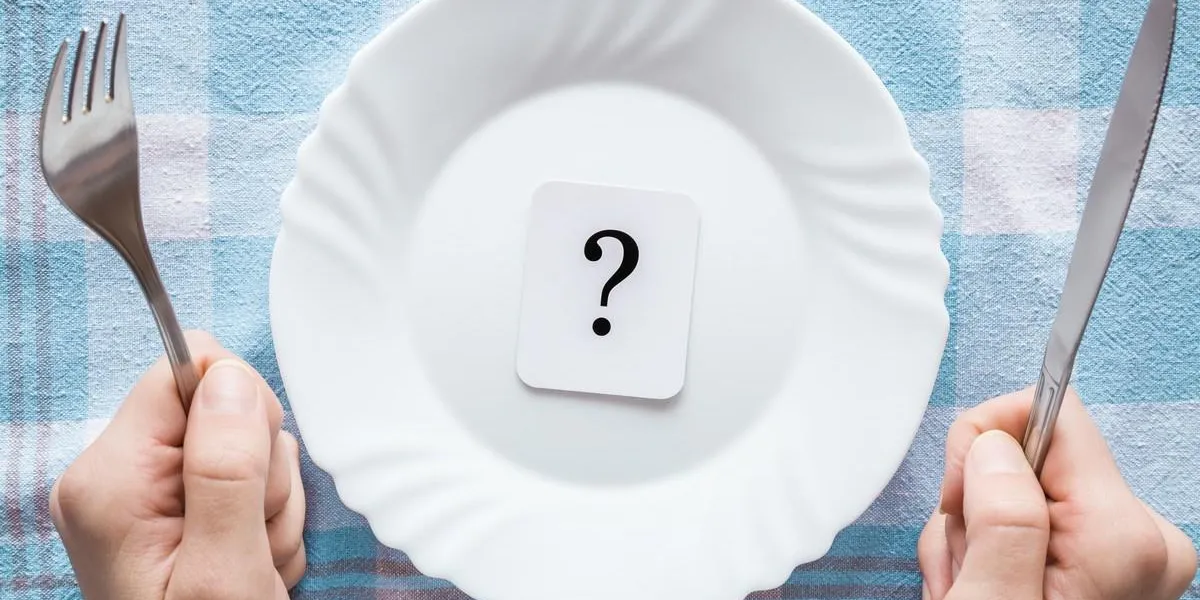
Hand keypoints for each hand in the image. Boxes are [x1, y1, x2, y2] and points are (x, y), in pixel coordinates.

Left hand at [50, 331, 306, 598]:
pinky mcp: (179, 507)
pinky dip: (266, 518)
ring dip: (270, 502)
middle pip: (225, 407)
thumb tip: (229, 375)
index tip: (249, 481)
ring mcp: (149, 493)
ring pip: (247, 445)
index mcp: (111, 478)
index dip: (241, 413)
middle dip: (261, 471)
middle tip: (252, 539)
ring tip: (252, 560)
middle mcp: (119, 476)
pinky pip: (249, 476)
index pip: (187, 370)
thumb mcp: (225, 568)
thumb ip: (226, 468)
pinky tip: (251, 561)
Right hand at [919, 387, 1196, 599]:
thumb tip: (995, 443)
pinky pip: (1031, 518)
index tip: (962, 505)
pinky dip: (994, 550)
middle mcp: (1143, 537)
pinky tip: (989, 589)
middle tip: (966, 572)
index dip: (984, 444)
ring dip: (977, 536)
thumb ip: (1000, 515)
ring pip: (1019, 488)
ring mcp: (1129, 552)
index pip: (1050, 412)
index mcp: (1122, 534)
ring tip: (973, 590)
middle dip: (975, 505)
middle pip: (1029, 454)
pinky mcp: (1108, 560)